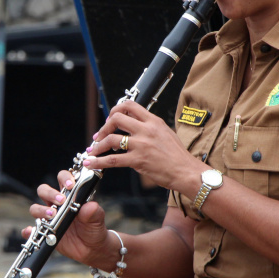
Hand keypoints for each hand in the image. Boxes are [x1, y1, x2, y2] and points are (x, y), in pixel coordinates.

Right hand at [26, 169, 109, 265]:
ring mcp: (49, 218)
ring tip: (52, 216)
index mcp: (70, 196)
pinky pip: (31, 230)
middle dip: (50, 193)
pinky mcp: (44, 232)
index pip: (63, 179)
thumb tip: (90, 205)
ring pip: (35, 208)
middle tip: (61, 201)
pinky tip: (31, 231)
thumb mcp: (97, 220)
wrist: (92, 248)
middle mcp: (56, 204)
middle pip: (44, 190)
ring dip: (41, 210)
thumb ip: (94, 212)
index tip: (70, 185)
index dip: (64, 178)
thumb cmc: (94, 229)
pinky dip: (28, 230)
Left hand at [81, 100, 199, 193]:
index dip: (115, 110)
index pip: (130, 105)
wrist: (187, 172)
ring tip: (93, 151)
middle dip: (103, 127)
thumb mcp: (166, 133)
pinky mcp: (138, 160)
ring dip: (98, 145)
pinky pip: (112, 160)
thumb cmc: (178, 156)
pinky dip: (99, 162)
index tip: (109, 119)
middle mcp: (146, 129)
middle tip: (99, 136)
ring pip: (111, 139)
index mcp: (154, 121)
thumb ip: (150, 128)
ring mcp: (141, 144)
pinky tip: (92, 163)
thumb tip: (134, 127)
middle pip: (117, 118)